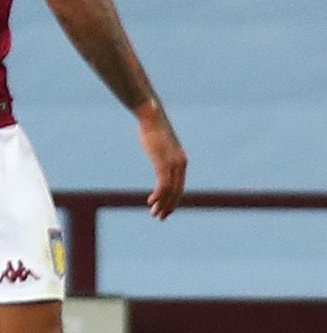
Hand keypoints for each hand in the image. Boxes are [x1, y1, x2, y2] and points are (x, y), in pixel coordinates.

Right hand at [136, 102, 187, 217]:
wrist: (151, 115)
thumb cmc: (153, 125)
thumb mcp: (159, 139)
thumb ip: (159, 146)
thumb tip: (157, 135)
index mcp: (181, 161)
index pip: (180, 186)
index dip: (174, 200)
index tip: (165, 210)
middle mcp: (179, 164)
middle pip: (177, 191)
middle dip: (169, 206)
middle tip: (160, 217)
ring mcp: (171, 164)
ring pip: (170, 191)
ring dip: (163, 204)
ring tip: (155, 214)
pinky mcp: (163, 163)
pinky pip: (163, 184)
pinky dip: (159, 195)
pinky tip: (151, 201)